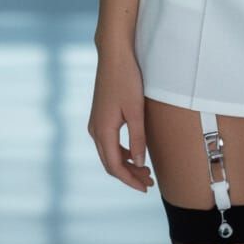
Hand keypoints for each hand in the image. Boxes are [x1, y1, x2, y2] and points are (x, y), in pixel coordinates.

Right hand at [87, 45, 155, 192]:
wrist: (114, 55)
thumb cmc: (126, 79)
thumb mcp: (136, 110)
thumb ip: (138, 138)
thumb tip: (140, 163)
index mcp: (102, 131)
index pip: (115, 166)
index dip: (130, 180)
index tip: (145, 188)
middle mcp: (95, 130)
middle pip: (110, 163)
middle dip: (129, 175)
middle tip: (149, 182)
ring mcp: (95, 123)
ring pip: (109, 153)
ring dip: (126, 164)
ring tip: (145, 171)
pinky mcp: (100, 116)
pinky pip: (108, 142)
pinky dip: (121, 152)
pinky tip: (135, 153)